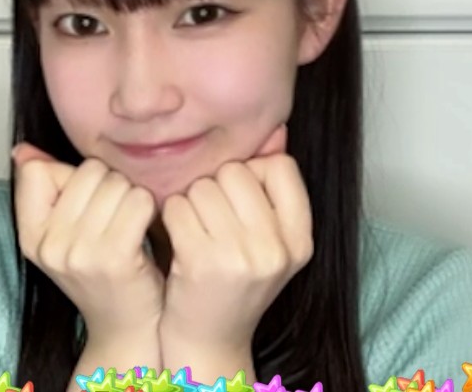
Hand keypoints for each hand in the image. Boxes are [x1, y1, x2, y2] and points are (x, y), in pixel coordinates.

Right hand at [12, 142, 165, 343]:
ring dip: (132, 196)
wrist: (128, 327)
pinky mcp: (115, 258)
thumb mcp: (63, 234)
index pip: (38, 170)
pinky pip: (138, 201)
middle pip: (87, 171)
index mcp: (30, 237)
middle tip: (115, 216)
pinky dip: (148, 208)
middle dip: (109, 184)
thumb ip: (45, 187)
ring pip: (117, 183)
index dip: (71, 177)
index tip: (84, 203)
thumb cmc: (101, 274)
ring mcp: (80, 254)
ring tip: (130, 224)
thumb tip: (22, 150)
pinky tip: (145, 227)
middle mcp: (49, 246)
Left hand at [158, 124, 313, 378]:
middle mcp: (277, 248)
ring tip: (196, 232)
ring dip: (191, 202)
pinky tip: (178, 240)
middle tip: (213, 222)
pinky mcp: (202, 261)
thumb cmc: (234, 282)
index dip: (253, 173)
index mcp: (300, 240)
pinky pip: (178, 206)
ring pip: (204, 186)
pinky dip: (171, 217)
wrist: (209, 340)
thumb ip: (272, 188)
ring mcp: (241, 256)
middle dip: (216, 188)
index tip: (240, 202)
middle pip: (236, 172)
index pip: (280, 167)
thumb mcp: (267, 240)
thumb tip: (277, 131)